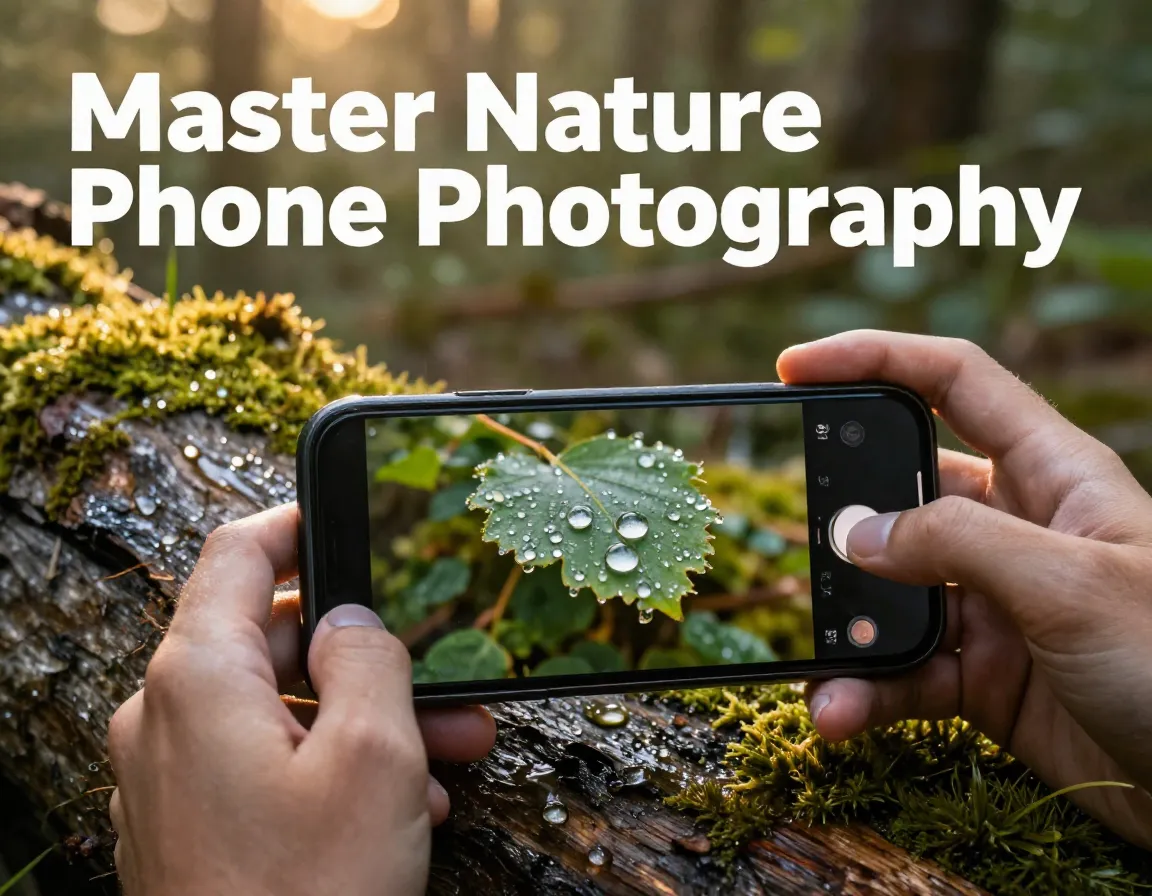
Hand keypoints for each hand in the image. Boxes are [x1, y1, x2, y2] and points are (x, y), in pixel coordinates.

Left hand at [107, 504, 495, 895]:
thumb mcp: (373, 757)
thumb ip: (368, 659)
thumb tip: (350, 622)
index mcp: (196, 679)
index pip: (237, 554)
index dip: (296, 525)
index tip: (343, 517)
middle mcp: (166, 721)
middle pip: (272, 643)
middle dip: (368, 659)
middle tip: (445, 685)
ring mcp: (171, 780)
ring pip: (279, 713)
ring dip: (364, 723)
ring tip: (444, 759)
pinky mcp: (189, 830)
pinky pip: (263, 768)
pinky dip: (328, 769)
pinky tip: (397, 808)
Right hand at [779, 331, 1151, 848]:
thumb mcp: (1072, 585)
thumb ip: (957, 543)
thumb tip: (856, 536)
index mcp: (1053, 475)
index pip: (954, 383)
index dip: (877, 359)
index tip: (797, 367)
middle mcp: (1016, 531)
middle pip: (904, 491)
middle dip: (846, 514)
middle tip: (805, 541)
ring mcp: (995, 604)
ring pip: (892, 593)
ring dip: (849, 627)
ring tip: (822, 665)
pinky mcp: (982, 675)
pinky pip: (903, 670)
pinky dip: (866, 689)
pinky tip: (839, 710)